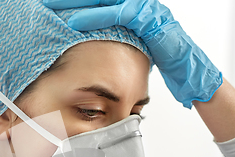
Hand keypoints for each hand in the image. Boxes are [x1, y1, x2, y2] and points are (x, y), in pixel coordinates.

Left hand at [43, 0, 222, 107]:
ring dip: (79, 4)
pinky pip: (119, 13)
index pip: (101, 1)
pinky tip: (75, 23)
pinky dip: (96, 16)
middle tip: (44, 1)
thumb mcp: (134, 47)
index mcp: (133, 8)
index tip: (54, 5)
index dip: (79, 3)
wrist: (189, 71)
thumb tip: (96, 45)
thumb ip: (117, 39)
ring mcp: (145, 8)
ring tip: (53, 8)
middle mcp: (139, 4)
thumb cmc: (163, 60)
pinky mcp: (149, 17)